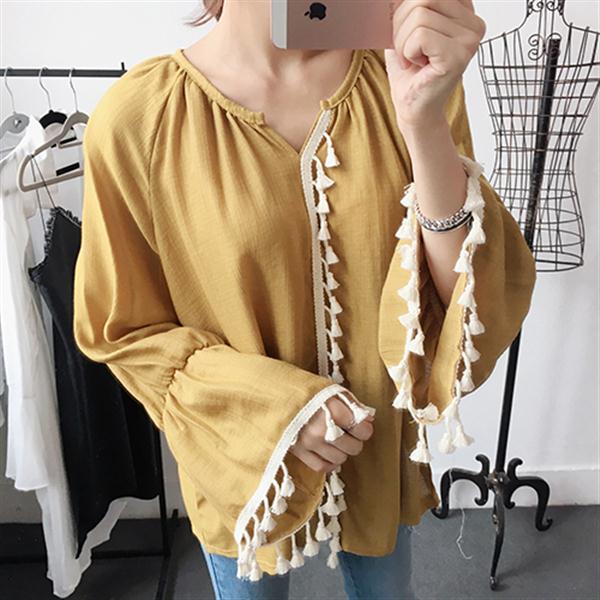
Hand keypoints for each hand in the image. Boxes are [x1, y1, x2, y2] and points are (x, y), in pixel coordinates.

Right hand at [289, 394, 374, 472]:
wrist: (271, 392)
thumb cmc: (302, 388)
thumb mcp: (329, 389)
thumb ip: (351, 403)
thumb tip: (368, 418)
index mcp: (333, 411)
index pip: (362, 430)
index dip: (365, 427)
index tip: (361, 423)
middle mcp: (323, 430)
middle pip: (354, 447)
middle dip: (355, 439)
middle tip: (348, 431)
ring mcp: (310, 444)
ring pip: (340, 458)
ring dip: (342, 450)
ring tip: (336, 439)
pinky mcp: (299, 453)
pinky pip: (322, 467)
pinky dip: (329, 462)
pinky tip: (328, 452)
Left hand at [384, 0, 485, 128]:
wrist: (413, 108)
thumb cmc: (410, 71)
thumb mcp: (406, 28)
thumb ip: (409, 5)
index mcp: (465, 11)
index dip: (407, 7)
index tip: (407, 32)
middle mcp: (474, 23)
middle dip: (401, 23)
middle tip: (405, 49)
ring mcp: (470, 40)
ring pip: (419, 15)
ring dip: (403, 42)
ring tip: (412, 59)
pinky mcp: (458, 56)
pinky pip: (420, 36)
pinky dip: (407, 52)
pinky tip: (416, 65)